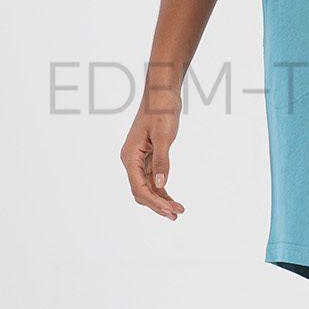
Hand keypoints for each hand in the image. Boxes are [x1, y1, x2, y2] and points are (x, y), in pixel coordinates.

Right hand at [120, 85, 184, 219]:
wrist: (162, 93)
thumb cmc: (161, 110)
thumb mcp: (163, 136)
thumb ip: (162, 161)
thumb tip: (161, 185)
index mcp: (130, 156)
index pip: (139, 187)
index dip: (154, 201)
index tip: (170, 209)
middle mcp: (131, 160)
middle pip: (141, 191)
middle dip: (157, 205)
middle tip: (177, 214)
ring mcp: (138, 159)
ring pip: (147, 187)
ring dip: (161, 200)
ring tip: (178, 211)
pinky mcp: (147, 157)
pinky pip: (152, 179)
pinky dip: (161, 190)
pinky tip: (172, 199)